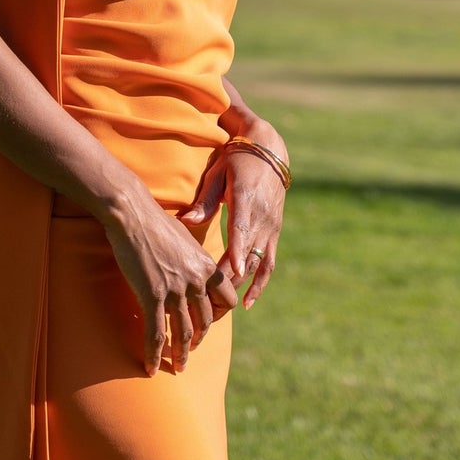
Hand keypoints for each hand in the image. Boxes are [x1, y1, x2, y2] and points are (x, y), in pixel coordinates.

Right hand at [102, 190, 237, 375]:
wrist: (132, 213)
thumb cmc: (153, 221)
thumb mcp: (184, 237)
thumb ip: (191, 258)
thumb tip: (189, 268)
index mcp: (206, 265)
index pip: (227, 299)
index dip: (220, 315)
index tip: (207, 322)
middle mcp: (195, 280)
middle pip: (205, 320)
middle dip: (199, 338)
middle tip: (191, 350)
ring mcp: (175, 290)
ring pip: (183, 332)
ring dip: (181, 354)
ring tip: (178, 368)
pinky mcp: (153, 295)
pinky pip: (156, 333)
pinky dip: (154, 353)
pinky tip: (151, 367)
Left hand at [180, 128, 286, 309]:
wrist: (268, 152)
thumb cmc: (235, 161)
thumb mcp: (218, 174)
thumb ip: (204, 200)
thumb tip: (185, 220)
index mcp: (246, 200)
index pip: (242, 230)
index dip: (237, 252)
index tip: (232, 272)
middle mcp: (262, 217)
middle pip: (247, 254)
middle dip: (230, 279)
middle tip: (209, 301)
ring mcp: (271, 227)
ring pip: (258, 263)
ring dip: (242, 286)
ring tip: (224, 307)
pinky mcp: (274, 233)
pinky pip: (269, 264)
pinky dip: (260, 284)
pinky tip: (247, 302)